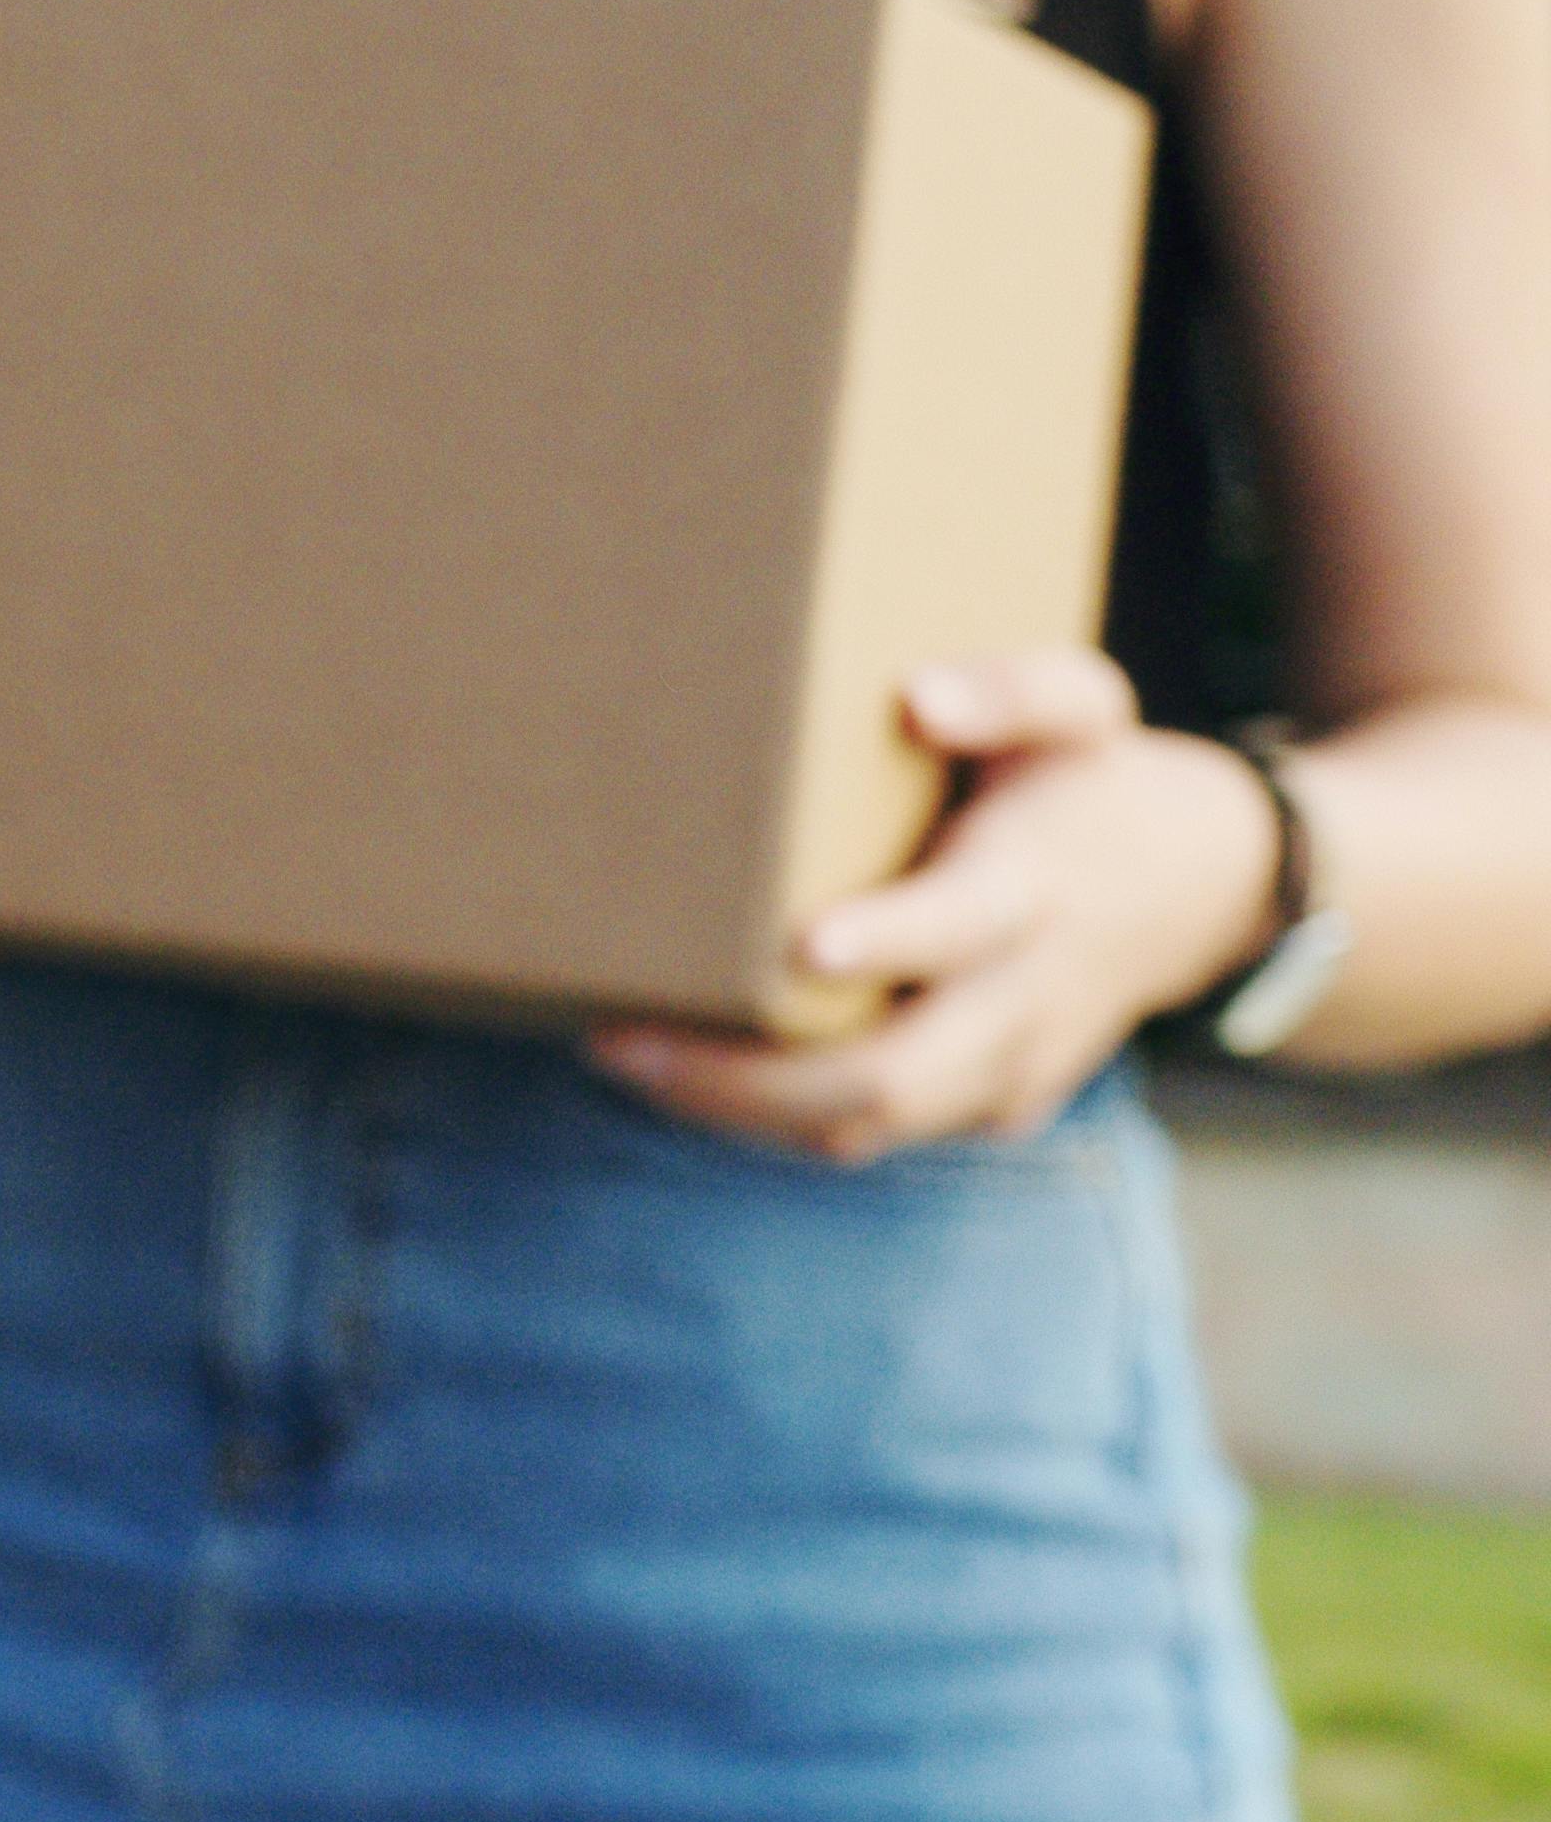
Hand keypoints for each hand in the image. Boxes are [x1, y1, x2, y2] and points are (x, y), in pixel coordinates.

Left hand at [594, 648, 1283, 1162]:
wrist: (1203, 888)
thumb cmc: (1097, 780)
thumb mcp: (1083, 708)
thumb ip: (1013, 690)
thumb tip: (920, 696)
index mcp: (1034, 891)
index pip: (963, 926)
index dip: (890, 940)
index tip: (801, 945)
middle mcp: (1023, 999)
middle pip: (890, 1073)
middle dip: (749, 1076)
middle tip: (619, 1040)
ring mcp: (1011, 1068)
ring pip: (869, 1125)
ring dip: (740, 1109)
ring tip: (622, 1055)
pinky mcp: (992, 1103)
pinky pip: (877, 1131)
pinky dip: (780, 1118)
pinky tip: (688, 1073)